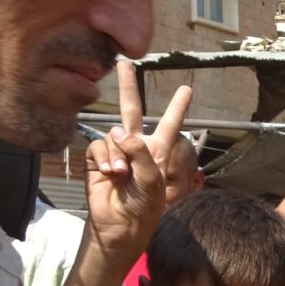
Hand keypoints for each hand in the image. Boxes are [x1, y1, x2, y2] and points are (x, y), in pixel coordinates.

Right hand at [84, 59, 191, 267]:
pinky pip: (98, 147)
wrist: (120, 223)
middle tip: (124, 62)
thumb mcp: (152, 178)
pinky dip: (104, 159)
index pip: (170, 123)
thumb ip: (140, 151)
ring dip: (117, 155)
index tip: (187, 88)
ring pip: (112, 135)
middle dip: (128, 86)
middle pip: (132, 109)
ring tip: (121, 175)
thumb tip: (119, 131)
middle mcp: (137, 146)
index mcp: (158, 150)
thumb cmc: (144, 204)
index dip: (177, 106)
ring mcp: (116, 151)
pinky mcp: (97, 159)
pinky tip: (109, 174)